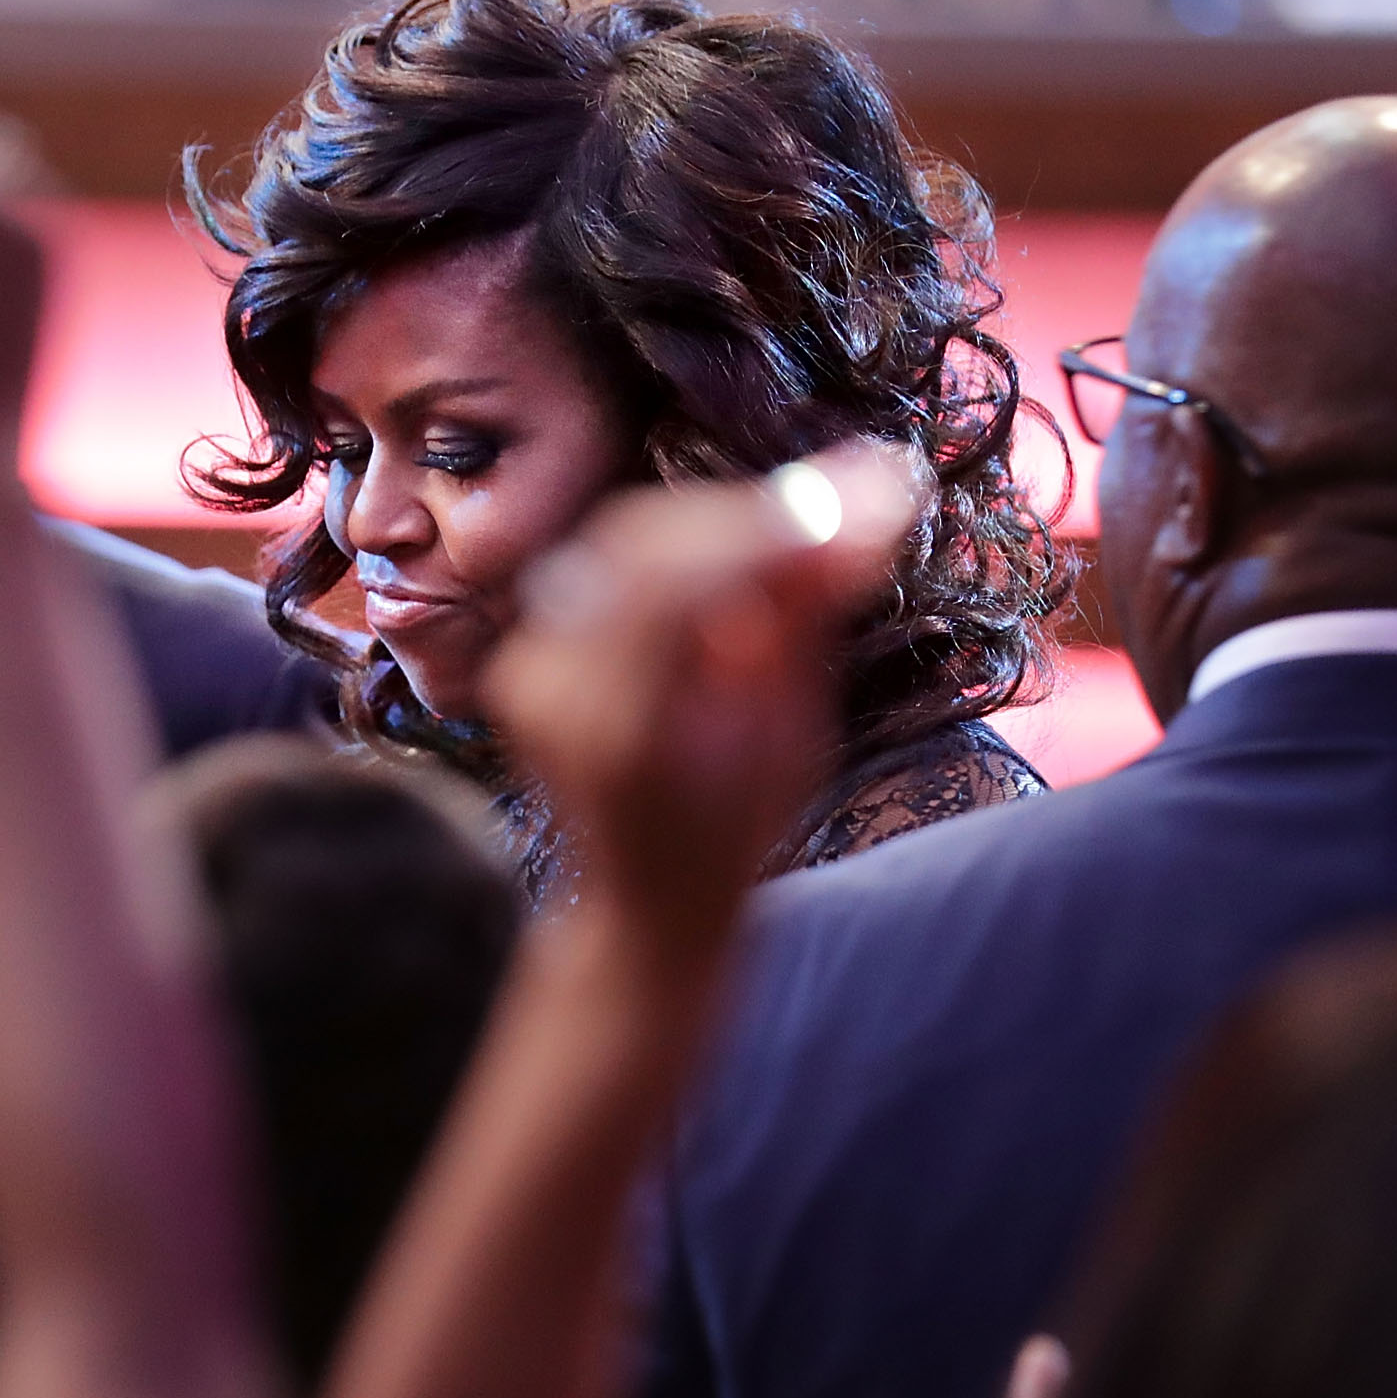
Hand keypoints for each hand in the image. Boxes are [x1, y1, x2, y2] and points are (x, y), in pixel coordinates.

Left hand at [483, 442, 917, 952]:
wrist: (646, 897)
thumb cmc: (733, 835)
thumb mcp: (794, 742)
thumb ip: (805, 622)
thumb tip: (866, 505)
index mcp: (617, 731)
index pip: (677, 583)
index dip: (771, 529)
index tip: (865, 500)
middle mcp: (553, 690)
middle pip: (648, 544)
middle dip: (756, 516)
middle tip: (850, 501)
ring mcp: (530, 666)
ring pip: (631, 541)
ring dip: (727, 526)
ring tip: (808, 533)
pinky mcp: (532, 648)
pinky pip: (615, 563)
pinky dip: (689, 549)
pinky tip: (748, 562)